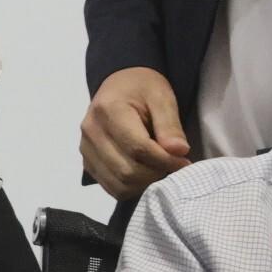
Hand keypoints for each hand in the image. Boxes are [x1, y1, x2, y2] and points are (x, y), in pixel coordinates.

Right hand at [80, 67, 190, 199]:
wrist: (118, 84)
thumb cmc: (142, 88)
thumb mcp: (162, 98)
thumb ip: (170, 125)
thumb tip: (179, 152)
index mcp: (108, 111)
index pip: (137, 148)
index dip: (164, 160)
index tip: (184, 161)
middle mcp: (91, 132)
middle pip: (126, 170)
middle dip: (155, 174)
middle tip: (174, 167)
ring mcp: (86, 149)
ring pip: (117, 183)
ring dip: (144, 184)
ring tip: (160, 171)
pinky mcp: (87, 161)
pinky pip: (110, 186)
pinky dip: (131, 188)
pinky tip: (145, 175)